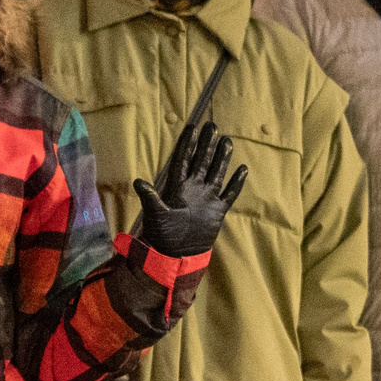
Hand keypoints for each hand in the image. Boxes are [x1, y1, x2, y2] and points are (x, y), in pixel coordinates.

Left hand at [131, 120, 248, 257]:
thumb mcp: (155, 215)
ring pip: (216, 172)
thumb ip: (150, 198)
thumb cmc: (162, 236)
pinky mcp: (217, 210)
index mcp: (177, 186)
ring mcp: (207, 198)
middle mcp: (193, 188)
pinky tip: (242, 169)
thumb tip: (138, 182)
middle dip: (207, 143)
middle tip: (212, 125)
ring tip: (227, 141)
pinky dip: (236, 183)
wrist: (177, 255)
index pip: (183, 159)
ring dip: (222, 158)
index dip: (187, 143)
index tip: (192, 126)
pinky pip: (229, 193)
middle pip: (201, 160)